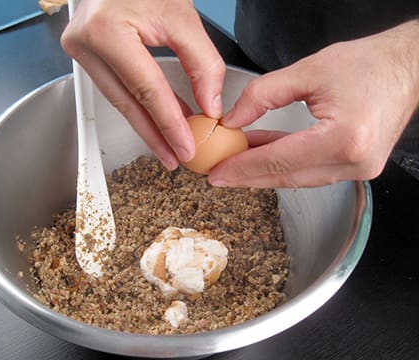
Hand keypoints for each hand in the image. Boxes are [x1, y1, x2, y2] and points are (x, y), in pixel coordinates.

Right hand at [61, 0, 224, 169]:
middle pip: (128, 103)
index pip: (145, 89)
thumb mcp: (182, 16)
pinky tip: (157, 120)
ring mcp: (81, 50)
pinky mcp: (85, 54)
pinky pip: (116, 88)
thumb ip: (201, 63)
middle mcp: (86, 43)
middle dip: (155, 135)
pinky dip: (140, 105)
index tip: (185, 147)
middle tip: (176, 158)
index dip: (168, 123)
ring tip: (170, 146)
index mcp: (107, 30)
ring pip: (120, 100)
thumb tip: (210, 106)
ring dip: (148, 124)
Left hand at [209, 20, 418, 187]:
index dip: (243, 168)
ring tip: (236, 162)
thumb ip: (262, 96)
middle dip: (249, 176)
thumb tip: (232, 120)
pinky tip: (264, 154)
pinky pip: (312, 172)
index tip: (216, 173)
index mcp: (343, 138)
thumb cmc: (368, 64)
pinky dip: (286, 165)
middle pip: (287, 176)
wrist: (408, 67)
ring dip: (266, 171)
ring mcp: (359, 169)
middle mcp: (354, 161)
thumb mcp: (308, 72)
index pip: (279, 160)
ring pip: (298, 178)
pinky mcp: (358, 167)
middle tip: (219, 175)